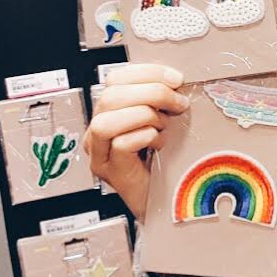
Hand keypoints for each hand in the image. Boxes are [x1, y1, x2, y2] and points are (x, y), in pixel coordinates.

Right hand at [83, 63, 187, 221]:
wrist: (168, 203)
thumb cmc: (167, 162)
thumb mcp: (163, 123)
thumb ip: (160, 102)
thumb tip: (175, 81)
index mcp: (109, 113)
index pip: (115, 79)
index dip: (146, 73)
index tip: (176, 78)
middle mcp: (98, 133)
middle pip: (110, 96)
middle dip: (151, 92)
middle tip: (178, 103)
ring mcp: (101, 155)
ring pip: (106, 121)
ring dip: (143, 115)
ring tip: (164, 127)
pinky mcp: (112, 173)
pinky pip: (120, 145)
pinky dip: (144, 137)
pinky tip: (159, 143)